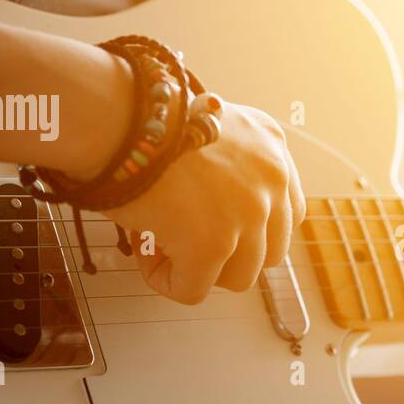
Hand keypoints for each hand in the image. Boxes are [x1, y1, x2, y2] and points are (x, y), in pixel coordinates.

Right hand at [103, 103, 305, 303]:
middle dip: (229, 254)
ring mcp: (247, 213)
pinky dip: (166, 281)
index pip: (286, 213)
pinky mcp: (212, 244)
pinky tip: (144, 255)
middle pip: (270, 251)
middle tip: (185, 239)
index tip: (213, 225)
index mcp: (271, 147)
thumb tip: (214, 211)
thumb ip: (229, 165)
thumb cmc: (145, 119)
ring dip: (200, 270)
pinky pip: (194, 290)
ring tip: (160, 244)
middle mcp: (270, 179)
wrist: (118, 113)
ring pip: (239, 277)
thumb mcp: (208, 127)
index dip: (248, 230)